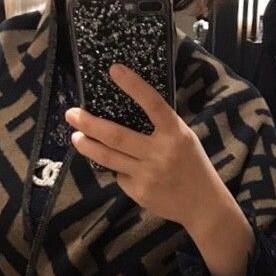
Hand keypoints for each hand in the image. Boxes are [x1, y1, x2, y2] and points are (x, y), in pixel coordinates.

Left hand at [65, 64, 237, 235]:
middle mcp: (160, 153)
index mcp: (176, 134)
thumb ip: (161, 128)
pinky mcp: (140, 192)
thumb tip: (126, 112)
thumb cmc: (193, 166)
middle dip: (89, 124)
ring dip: (88, 146)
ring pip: (108, 158)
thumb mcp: (184, 139)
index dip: (134, 85)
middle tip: (72, 114)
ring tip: (76, 137)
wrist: (203, 205)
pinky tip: (119, 166)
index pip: (153, 104)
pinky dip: (116, 169)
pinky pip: (119, 176)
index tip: (114, 70)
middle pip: (116, 135)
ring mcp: (148, 174)